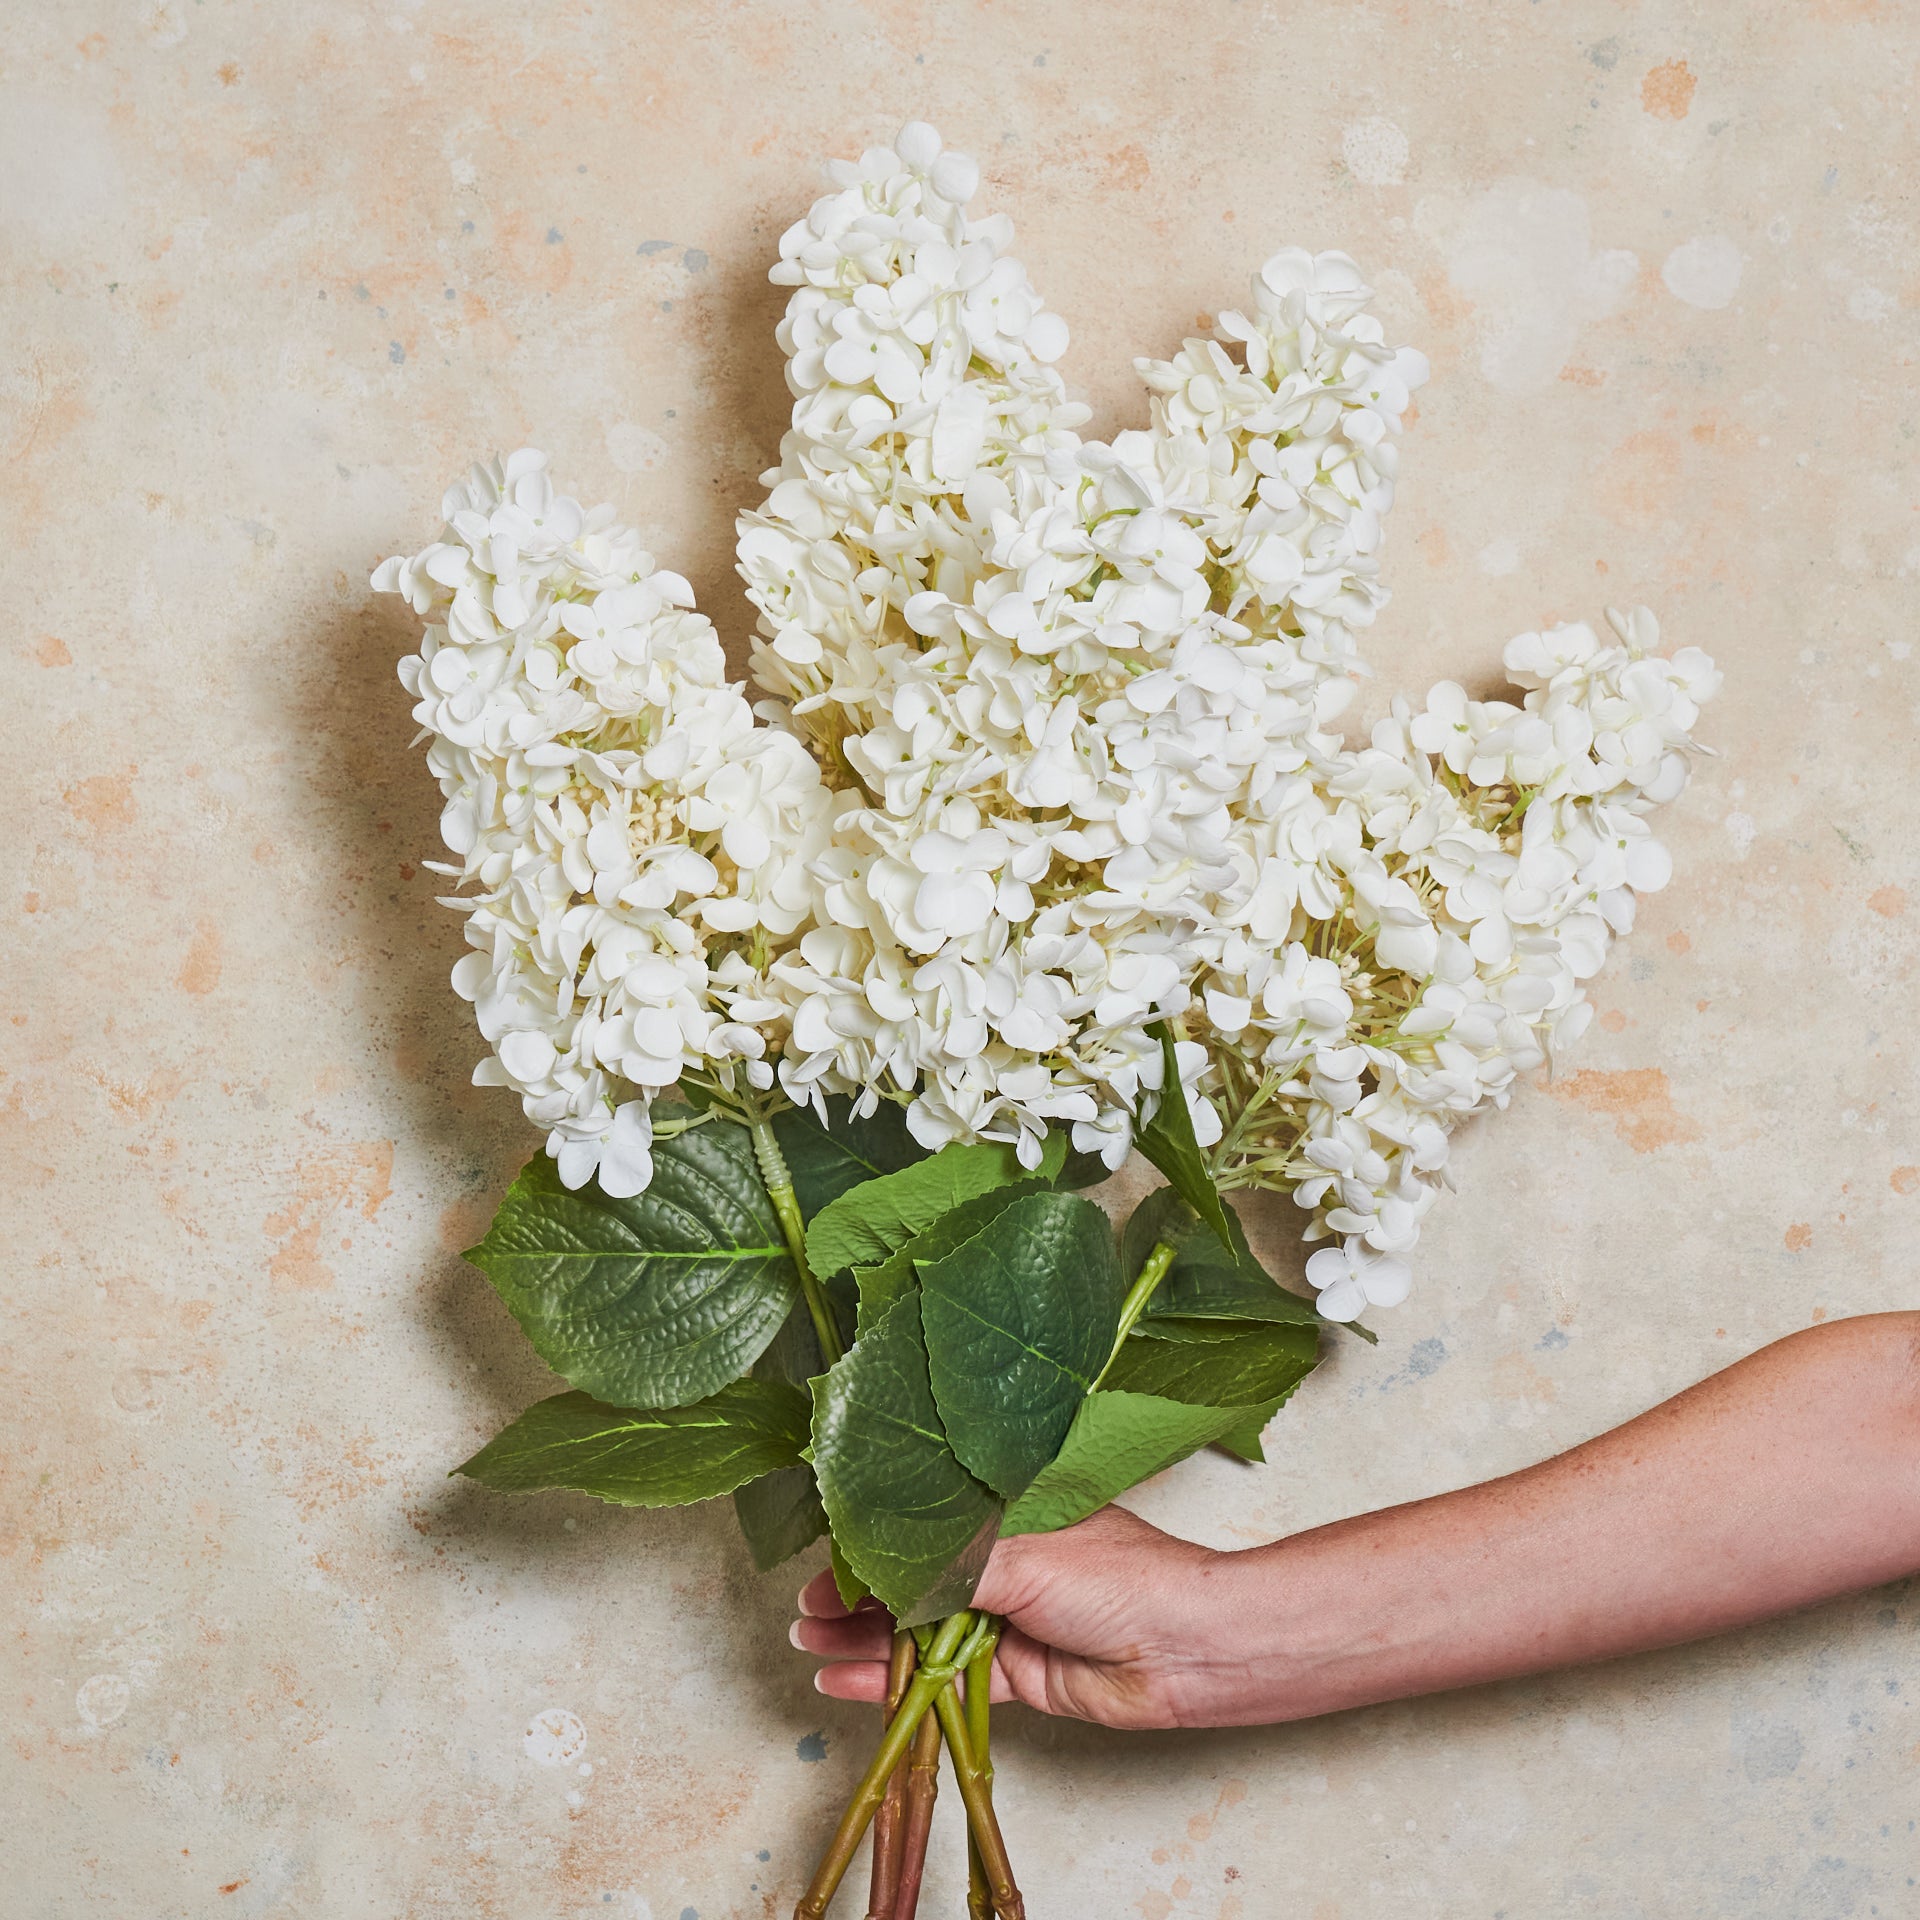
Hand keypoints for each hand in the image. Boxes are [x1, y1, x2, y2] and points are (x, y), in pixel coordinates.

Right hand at [792, 1506, 1252, 1729]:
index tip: (824, 1557)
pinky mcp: (1014, 1671)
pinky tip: (847, 1681)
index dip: (873, 1541)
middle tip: (804, 1612)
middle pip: (916, 1579)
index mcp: (1010, 1510)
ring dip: (865, 1640)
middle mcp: (1006, 1561)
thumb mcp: (1018, 1553)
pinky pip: (941, 1676)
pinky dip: (893, 1681)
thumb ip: (944, 1563)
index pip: (925, 1522)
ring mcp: (1009, 1617)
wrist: (1184, 1649)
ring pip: (921, 1630)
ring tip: (810, 1647)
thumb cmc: (1117, 1577)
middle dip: (857, 1596)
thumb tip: (878, 1560)